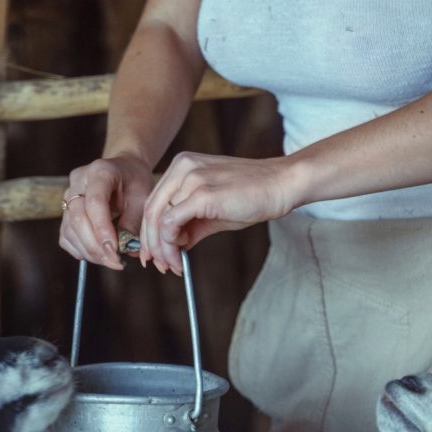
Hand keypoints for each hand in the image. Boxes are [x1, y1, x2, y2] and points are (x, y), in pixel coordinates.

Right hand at [59, 153, 154, 270]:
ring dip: (89, 251)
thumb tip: (128, 250)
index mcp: (100, 172)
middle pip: (78, 219)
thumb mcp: (144, 197)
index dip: (103, 230)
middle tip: (115, 262)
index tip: (115, 250)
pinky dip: (80, 250)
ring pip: (69, 230)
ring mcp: (68, 195)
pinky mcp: (65, 210)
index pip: (95, 203)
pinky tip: (98, 254)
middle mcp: (78, 181)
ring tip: (110, 260)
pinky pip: (66, 236)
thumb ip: (134, 221)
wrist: (125, 168)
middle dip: (96, 246)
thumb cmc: (136, 181)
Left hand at [138, 152, 295, 272]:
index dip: (151, 231)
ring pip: (158, 219)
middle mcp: (182, 167)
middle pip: (150, 210)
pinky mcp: (202, 193)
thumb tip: (174, 246)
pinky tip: (181, 255)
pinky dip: (171, 244)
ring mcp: (191, 178)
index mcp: (183, 165)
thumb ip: (190, 223)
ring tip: (173, 265)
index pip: (154, 201)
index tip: (156, 253)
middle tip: (160, 265)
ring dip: (162, 248)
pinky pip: (171, 223)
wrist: (281, 184)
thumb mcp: (214, 208)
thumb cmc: (253, 195)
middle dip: (152, 243)